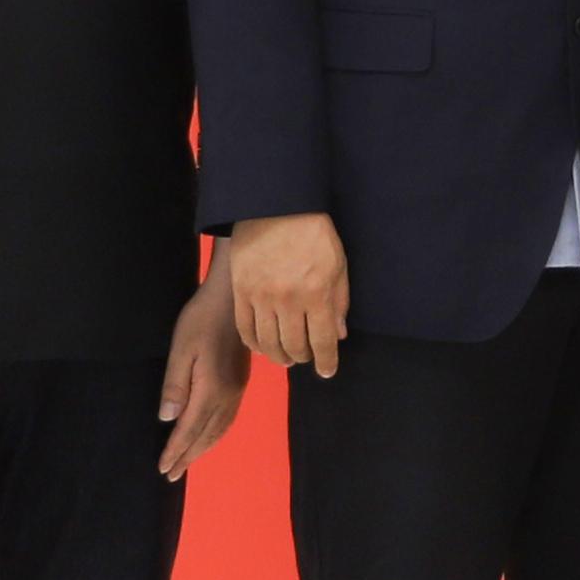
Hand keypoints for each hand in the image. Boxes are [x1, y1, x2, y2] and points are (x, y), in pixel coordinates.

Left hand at [156, 271, 253, 478]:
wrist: (234, 298)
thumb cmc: (201, 319)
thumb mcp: (181, 349)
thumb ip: (175, 385)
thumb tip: (167, 418)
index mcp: (211, 389)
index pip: (190, 429)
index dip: (175, 450)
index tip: (162, 469)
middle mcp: (228, 395)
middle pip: (206, 435)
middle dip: (188, 456)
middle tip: (171, 475)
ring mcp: (237, 389)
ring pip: (220, 429)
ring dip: (203, 448)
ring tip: (188, 462)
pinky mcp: (240, 382)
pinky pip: (228, 418)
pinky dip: (217, 434)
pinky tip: (210, 436)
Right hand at [221, 212, 350, 377]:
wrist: (274, 208)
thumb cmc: (313, 234)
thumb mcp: (338, 264)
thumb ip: (339, 302)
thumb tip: (338, 335)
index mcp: (316, 294)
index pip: (322, 341)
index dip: (326, 361)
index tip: (328, 371)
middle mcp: (287, 301)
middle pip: (294, 346)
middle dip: (303, 358)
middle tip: (307, 358)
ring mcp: (260, 298)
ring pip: (268, 343)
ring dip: (279, 356)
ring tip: (287, 357)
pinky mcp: (240, 292)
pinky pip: (245, 329)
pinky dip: (255, 344)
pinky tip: (263, 346)